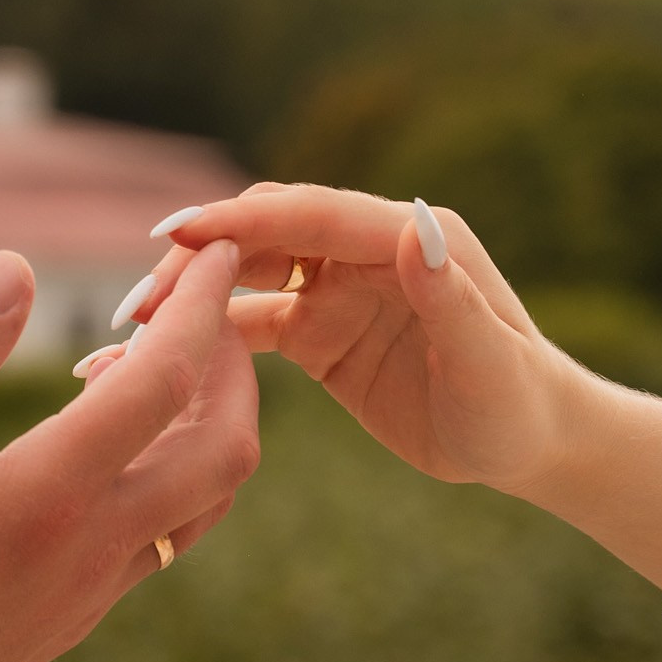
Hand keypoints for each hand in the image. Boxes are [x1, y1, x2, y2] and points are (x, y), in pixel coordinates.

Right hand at [0, 239, 257, 661]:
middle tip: (190, 307)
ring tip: (137, 362)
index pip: (163, 383)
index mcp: (44, 498)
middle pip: (226, 449)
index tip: (213, 253)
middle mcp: (92, 548)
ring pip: (207, 500)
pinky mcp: (83, 616)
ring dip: (205, 421)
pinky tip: (105, 435)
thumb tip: (16, 267)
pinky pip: (167, 534)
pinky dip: (170, 467)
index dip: (200, 308)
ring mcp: (96, 591)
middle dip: (232, 365)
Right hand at [134, 184, 661, 624]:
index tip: (177, 234)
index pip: (313, 217)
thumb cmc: (517, 404)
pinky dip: (206, 336)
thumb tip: (415, 224)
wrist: (529, 445)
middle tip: (138, 302)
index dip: (244, 221)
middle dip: (199, 258)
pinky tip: (158, 359)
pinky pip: (251, 323)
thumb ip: (450, 294)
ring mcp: (338, 290)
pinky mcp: (320, 333)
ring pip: (247, 275)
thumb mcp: (487, 360)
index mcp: (409, 238)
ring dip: (192, 295)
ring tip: (131, 331)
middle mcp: (367, 251)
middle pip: (267, 235)